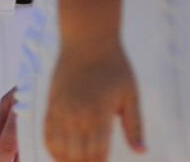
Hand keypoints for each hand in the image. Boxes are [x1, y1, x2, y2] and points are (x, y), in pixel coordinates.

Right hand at [44, 40, 142, 161]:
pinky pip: (48, 134)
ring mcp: (61, 110)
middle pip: (78, 156)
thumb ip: (135, 127)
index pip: (97, 154)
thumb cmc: (115, 66)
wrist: (88, 39)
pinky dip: (53, 149)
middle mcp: (77, 115)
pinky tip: (61, 155)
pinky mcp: (51, 103)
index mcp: (100, 114)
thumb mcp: (131, 96)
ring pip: (60, 148)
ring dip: (68, 161)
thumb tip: (142, 152)